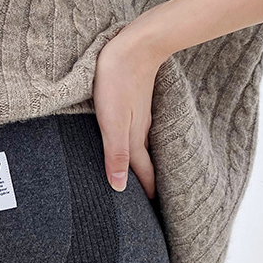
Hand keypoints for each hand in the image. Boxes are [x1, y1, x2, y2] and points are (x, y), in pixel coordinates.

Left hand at [92, 20, 166, 199]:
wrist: (134, 45)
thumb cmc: (117, 82)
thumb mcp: (111, 122)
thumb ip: (115, 154)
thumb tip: (119, 188)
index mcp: (134, 138)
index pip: (142, 173)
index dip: (146, 194)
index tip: (151, 216)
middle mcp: (140, 130)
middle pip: (145, 163)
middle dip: (147, 184)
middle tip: (150, 204)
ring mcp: (140, 115)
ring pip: (143, 147)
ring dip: (143, 165)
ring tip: (142, 179)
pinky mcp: (135, 102)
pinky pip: (139, 132)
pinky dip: (138, 146)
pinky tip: (134, 142)